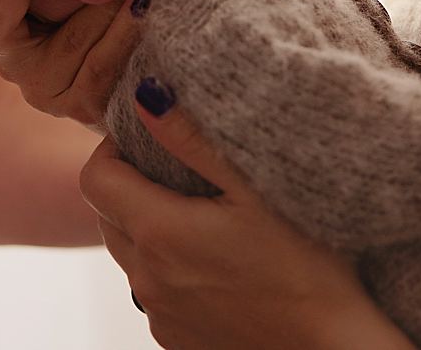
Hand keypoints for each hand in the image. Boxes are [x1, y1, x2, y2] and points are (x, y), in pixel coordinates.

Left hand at [80, 89, 400, 349]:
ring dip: (151, 225)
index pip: (93, 178)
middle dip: (133, 183)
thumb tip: (147, 97)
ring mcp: (157, 313)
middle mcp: (145, 277)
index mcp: (158, 232)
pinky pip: (155, 290)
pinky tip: (221, 260)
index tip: (151, 137)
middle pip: (109, 214)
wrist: (327, 348)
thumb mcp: (257, 188)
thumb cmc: (307, 267)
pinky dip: (171, 266)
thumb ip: (195, 139)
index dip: (113, 147)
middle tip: (184, 167)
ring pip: (131, 254)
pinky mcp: (174, 338)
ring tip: (208, 212)